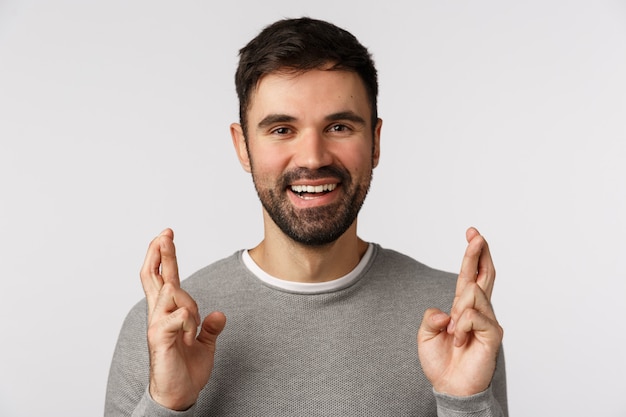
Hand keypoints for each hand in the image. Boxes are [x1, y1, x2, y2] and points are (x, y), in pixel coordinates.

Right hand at [139, 228, 225, 409]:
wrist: (178, 394)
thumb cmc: (186, 369)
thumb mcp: (204, 344)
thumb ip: (209, 328)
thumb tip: (219, 315)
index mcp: (168, 313)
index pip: (162, 278)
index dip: (163, 257)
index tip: (166, 236)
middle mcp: (159, 315)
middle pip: (156, 277)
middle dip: (160, 254)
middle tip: (165, 234)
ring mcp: (157, 325)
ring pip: (174, 293)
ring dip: (189, 306)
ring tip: (191, 332)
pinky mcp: (159, 338)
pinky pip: (177, 316)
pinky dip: (188, 321)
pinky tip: (189, 334)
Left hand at [417, 227, 502, 395]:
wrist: (448, 385)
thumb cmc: (440, 360)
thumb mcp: (425, 333)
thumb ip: (431, 316)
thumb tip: (447, 312)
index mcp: (463, 307)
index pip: (471, 275)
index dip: (472, 254)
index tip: (473, 233)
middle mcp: (479, 310)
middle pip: (485, 274)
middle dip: (479, 252)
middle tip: (475, 235)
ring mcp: (488, 320)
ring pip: (472, 294)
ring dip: (457, 312)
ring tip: (453, 334)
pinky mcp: (493, 333)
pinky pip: (474, 316)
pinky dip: (460, 327)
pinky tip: (459, 341)